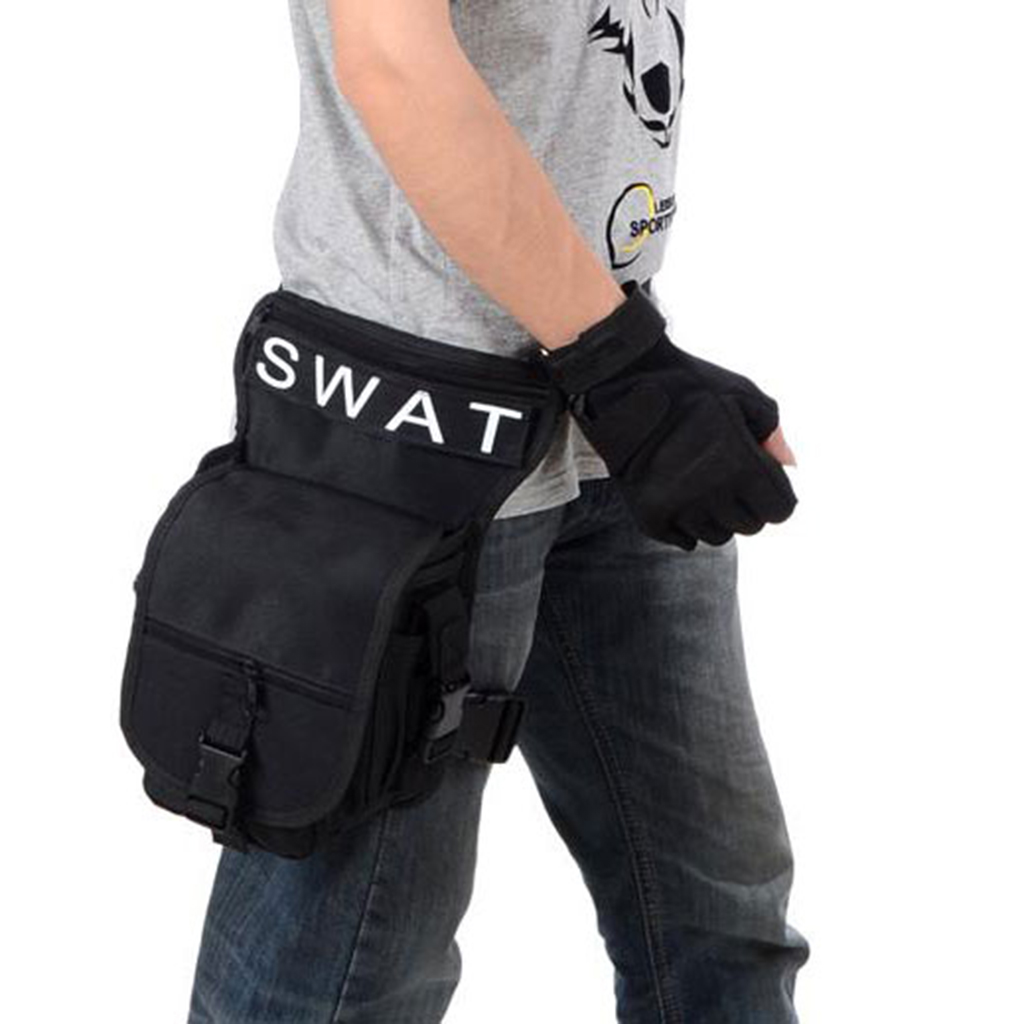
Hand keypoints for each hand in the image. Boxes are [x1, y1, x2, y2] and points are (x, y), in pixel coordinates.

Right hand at [538, 282, 798, 549]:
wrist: (626, 382)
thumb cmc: (691, 384)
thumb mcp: (743, 394)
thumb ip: (773, 432)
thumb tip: (790, 467)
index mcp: (741, 462)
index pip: (779, 511)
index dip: (775, 496)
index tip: (761, 481)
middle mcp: (711, 489)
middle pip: (748, 527)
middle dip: (746, 505)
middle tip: (729, 480)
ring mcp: (677, 504)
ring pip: (716, 536)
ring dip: (717, 517)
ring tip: (703, 487)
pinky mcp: (648, 511)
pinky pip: (681, 540)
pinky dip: (686, 528)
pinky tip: (683, 502)